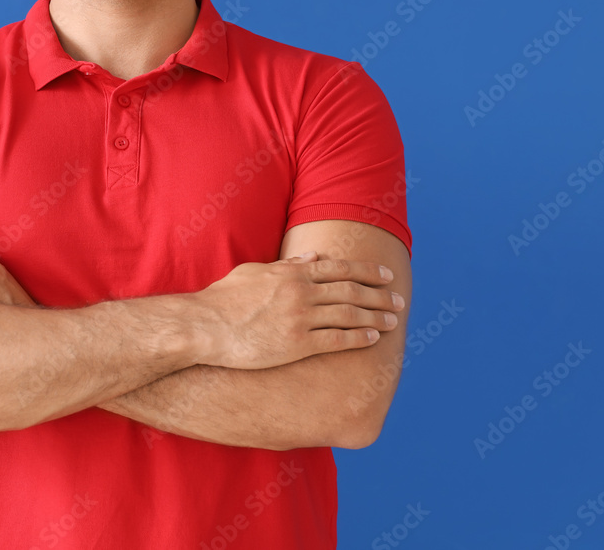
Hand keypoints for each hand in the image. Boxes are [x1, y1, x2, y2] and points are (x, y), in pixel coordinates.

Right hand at [194, 251, 402, 369]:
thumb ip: (286, 264)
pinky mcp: (296, 344)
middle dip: (379, 295)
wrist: (205, 327)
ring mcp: (300, 319)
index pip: (339, 269)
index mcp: (291, 273)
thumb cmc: (222, 300)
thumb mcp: (253, 272)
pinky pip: (337, 340)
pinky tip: (373, 338)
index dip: (366, 272)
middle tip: (398, 299)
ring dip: (375, 317)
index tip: (385, 276)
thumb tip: (311, 258)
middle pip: (351, 291)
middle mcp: (301, 292)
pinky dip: (358, 337)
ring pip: (349, 315)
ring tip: (392, 320)